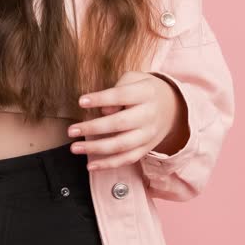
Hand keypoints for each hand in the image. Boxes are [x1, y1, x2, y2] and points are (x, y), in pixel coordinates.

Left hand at [66, 71, 187, 170]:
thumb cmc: (143, 90)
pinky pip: (127, 159)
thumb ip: (117, 91)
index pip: (121, 96)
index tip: (81, 101)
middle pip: (120, 124)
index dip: (101, 99)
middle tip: (71, 130)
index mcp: (145, 93)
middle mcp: (149, 115)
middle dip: (93, 128)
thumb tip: (103, 112)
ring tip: (75, 148)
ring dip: (96, 149)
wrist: (172, 107)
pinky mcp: (146, 149)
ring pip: (122, 145)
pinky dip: (108, 164)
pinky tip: (91, 165)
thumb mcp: (134, 79)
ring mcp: (148, 135)